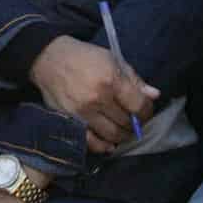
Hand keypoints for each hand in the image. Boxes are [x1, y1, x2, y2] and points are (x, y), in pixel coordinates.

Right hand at [27, 35, 157, 153]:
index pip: (138, 106)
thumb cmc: (83, 56)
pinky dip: (103, 146)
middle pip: (126, 122)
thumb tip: (154, 95)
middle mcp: (97, 98)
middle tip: (133, 119)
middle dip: (134, 123)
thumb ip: (134, 79)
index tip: (145, 109)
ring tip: (122, 128)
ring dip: (122, 135)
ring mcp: (82, 112)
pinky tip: (109, 142)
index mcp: (110, 80)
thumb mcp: (111, 59)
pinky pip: (91, 142)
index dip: (146, 111)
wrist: (48, 59)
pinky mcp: (70, 121)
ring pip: (112, 135)